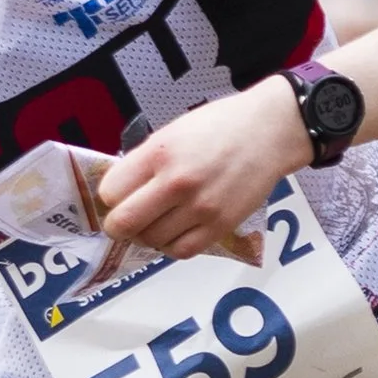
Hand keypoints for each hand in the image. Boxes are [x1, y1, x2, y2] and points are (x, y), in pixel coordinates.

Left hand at [97, 81, 302, 255]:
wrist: (268, 132)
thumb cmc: (219, 126)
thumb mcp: (172, 132)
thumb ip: (144, 162)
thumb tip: (119, 192)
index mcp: (159, 153)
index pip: (110, 192)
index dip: (109, 197)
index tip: (117, 197)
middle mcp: (177, 183)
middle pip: (124, 223)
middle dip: (118, 225)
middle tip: (124, 221)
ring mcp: (200, 208)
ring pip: (151, 241)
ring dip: (146, 235)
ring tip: (156, 221)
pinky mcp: (221, 226)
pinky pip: (181, 251)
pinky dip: (171, 246)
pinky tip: (174, 232)